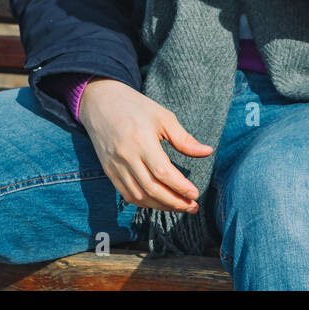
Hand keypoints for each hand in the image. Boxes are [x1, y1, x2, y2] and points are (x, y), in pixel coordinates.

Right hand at [78, 77, 212, 213]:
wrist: (101, 103)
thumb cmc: (136, 108)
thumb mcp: (163, 117)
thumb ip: (184, 139)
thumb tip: (207, 152)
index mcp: (141, 140)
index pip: (163, 172)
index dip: (180, 187)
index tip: (195, 194)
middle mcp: (126, 156)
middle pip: (152, 189)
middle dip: (174, 202)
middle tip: (192, 206)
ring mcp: (115, 166)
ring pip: (139, 196)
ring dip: (161, 206)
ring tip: (179, 206)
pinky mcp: (109, 171)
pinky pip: (127, 195)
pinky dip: (144, 202)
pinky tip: (159, 202)